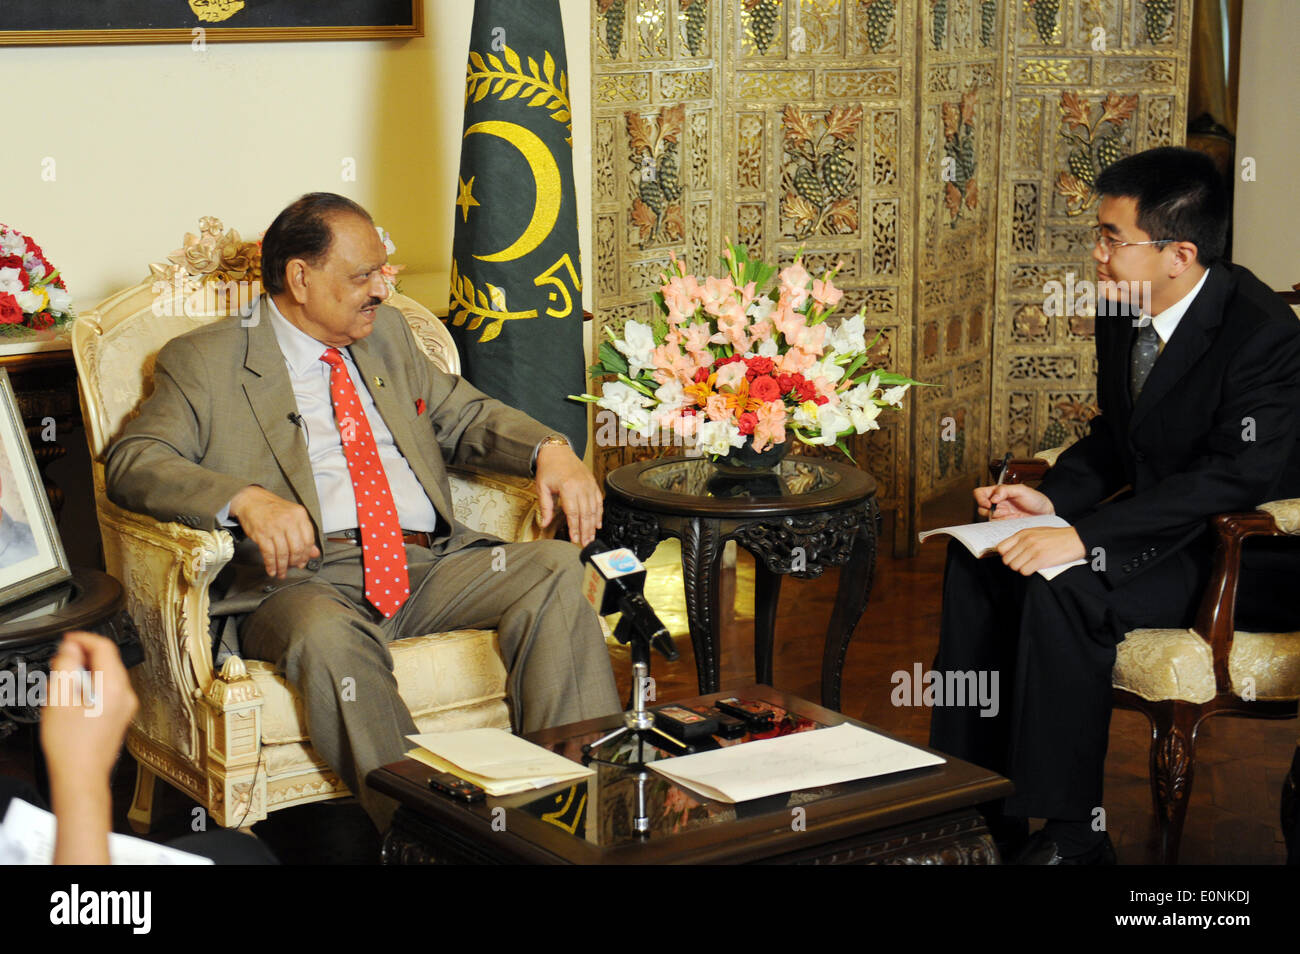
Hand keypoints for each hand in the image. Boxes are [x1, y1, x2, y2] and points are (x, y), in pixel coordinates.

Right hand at [41, 631, 136, 864]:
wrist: (80, 777)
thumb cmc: (70, 746)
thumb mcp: (59, 699)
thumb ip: (66, 667)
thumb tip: (71, 648)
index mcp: (114, 687)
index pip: (105, 647)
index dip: (83, 638)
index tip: (67, 639)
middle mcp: (126, 695)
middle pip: (107, 661)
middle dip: (82, 657)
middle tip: (60, 662)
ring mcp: (125, 707)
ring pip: (106, 677)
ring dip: (85, 673)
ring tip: (61, 685)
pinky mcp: (119, 717)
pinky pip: (106, 692)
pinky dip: (90, 688)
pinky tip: (71, 701)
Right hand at [229, 484, 319, 578]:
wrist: (251, 500)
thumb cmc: (273, 508)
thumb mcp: (293, 516)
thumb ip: (304, 534)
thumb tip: (314, 552)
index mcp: (299, 515)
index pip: (309, 540)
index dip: (307, 554)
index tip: (304, 561)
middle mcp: (288, 520)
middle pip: (297, 548)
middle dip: (295, 562)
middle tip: (294, 567)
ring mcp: (274, 527)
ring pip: (283, 553)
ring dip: (282, 567)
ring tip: (282, 572)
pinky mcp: (262, 534)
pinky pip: (269, 554)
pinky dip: (271, 565)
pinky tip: (272, 570)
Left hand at [535, 444, 601, 546]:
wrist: (557, 452)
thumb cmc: (549, 468)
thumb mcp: (542, 487)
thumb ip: (545, 507)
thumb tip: (545, 523)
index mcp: (568, 487)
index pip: (573, 513)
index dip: (575, 528)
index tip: (575, 539)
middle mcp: (581, 486)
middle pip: (586, 514)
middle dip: (586, 531)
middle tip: (585, 543)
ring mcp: (589, 484)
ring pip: (594, 509)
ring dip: (593, 525)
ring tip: (591, 537)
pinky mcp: (593, 483)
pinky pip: (598, 501)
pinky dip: (599, 513)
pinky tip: (598, 523)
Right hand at [975, 482, 1054, 519]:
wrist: (1046, 513)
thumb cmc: (1036, 499)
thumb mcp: (1022, 490)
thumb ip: (1005, 490)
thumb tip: (992, 498)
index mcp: (999, 492)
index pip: (980, 493)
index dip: (980, 498)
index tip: (989, 503)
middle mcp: (997, 504)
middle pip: (981, 507)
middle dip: (988, 510)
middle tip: (999, 511)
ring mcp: (1000, 515)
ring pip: (987, 518)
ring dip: (995, 518)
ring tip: (1008, 516)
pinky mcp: (1004, 525)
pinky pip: (995, 527)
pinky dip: (999, 526)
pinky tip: (1010, 523)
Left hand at [996, 526, 1085, 575]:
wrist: (1076, 539)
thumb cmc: (1057, 537)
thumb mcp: (1036, 532)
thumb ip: (1023, 539)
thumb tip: (1010, 550)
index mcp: (1023, 533)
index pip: (1001, 548)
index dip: (1005, 555)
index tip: (1013, 557)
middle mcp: (1026, 540)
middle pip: (1006, 560)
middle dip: (1013, 564)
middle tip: (1023, 563)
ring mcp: (1033, 549)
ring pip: (1014, 566)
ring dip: (1021, 569)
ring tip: (1030, 565)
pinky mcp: (1041, 559)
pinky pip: (1025, 571)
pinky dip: (1028, 572)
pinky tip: (1035, 568)